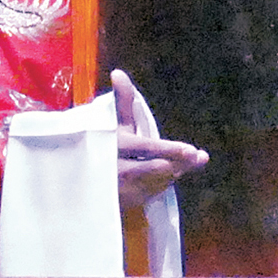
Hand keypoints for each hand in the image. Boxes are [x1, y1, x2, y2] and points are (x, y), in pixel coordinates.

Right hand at [112, 69, 208, 209]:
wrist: (81, 179)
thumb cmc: (103, 143)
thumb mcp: (113, 123)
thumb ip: (122, 100)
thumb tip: (118, 73)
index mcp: (114, 145)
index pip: (146, 148)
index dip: (170, 150)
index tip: (193, 151)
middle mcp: (116, 170)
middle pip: (155, 169)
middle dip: (177, 164)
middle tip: (197, 157)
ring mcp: (120, 191)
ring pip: (156, 183)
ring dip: (173, 173)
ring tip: (190, 160)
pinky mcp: (123, 205)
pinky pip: (151, 194)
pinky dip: (163, 183)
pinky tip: (173, 173)